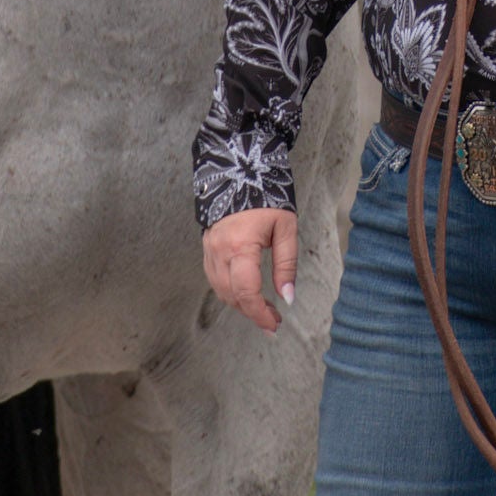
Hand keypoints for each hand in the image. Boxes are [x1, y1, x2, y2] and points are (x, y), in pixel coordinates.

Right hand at [201, 207, 297, 333]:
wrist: (239, 171)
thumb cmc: (266, 197)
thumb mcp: (286, 227)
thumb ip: (286, 264)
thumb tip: (288, 297)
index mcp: (240, 245)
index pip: (247, 291)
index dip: (260, 313)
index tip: (274, 324)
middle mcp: (220, 251)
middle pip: (233, 296)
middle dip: (253, 312)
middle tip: (273, 319)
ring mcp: (210, 250)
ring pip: (222, 291)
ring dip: (241, 304)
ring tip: (263, 308)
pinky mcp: (207, 248)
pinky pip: (215, 279)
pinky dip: (230, 291)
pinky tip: (245, 292)